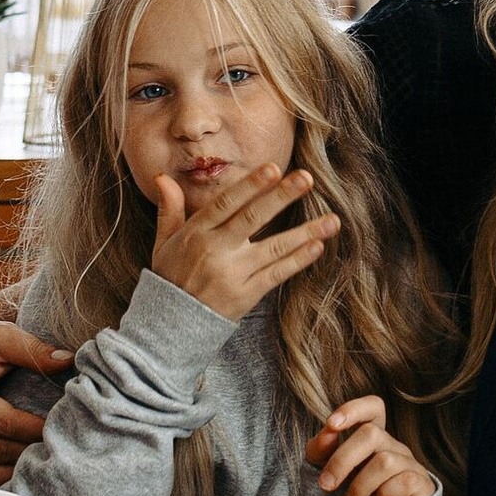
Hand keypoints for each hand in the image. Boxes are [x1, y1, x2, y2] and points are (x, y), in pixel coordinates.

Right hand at [0, 315, 73, 485]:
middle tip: (60, 449)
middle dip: (28, 452)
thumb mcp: (2, 335)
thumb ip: (34, 349)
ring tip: (43, 467)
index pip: (2, 422)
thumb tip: (68, 359)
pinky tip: (12, 487)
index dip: (32, 429)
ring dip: (12, 474)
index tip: (59, 428)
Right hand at [151, 163, 337, 320]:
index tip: (273, 168)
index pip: (226, 203)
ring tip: (332, 220)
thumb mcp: (164, 242)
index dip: (250, 185)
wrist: (167, 327)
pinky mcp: (245, 295)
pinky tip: (317, 247)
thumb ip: (169, 208)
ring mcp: (232, 274)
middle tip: (307, 178)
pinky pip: (276, 274)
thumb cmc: (170, 278)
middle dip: (281, 197)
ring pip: (273, 248)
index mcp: (196, 233)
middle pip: (252, 219)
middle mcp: (215, 251)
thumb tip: (163, 177)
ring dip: (305, 232)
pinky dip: (297, 260)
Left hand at [305, 395, 436, 495]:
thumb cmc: (355, 489)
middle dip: (342, 460)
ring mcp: (408, 462)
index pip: (373, 407)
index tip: (331, 425)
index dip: (354, 409)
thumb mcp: (332, 468)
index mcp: (373, 435)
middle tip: (325, 484)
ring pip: (384, 461)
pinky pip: (403, 481)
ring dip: (359, 487)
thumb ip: (321, 450)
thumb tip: (325, 433)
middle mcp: (392, 444)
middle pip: (371, 433)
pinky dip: (383, 495)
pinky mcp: (420, 483)